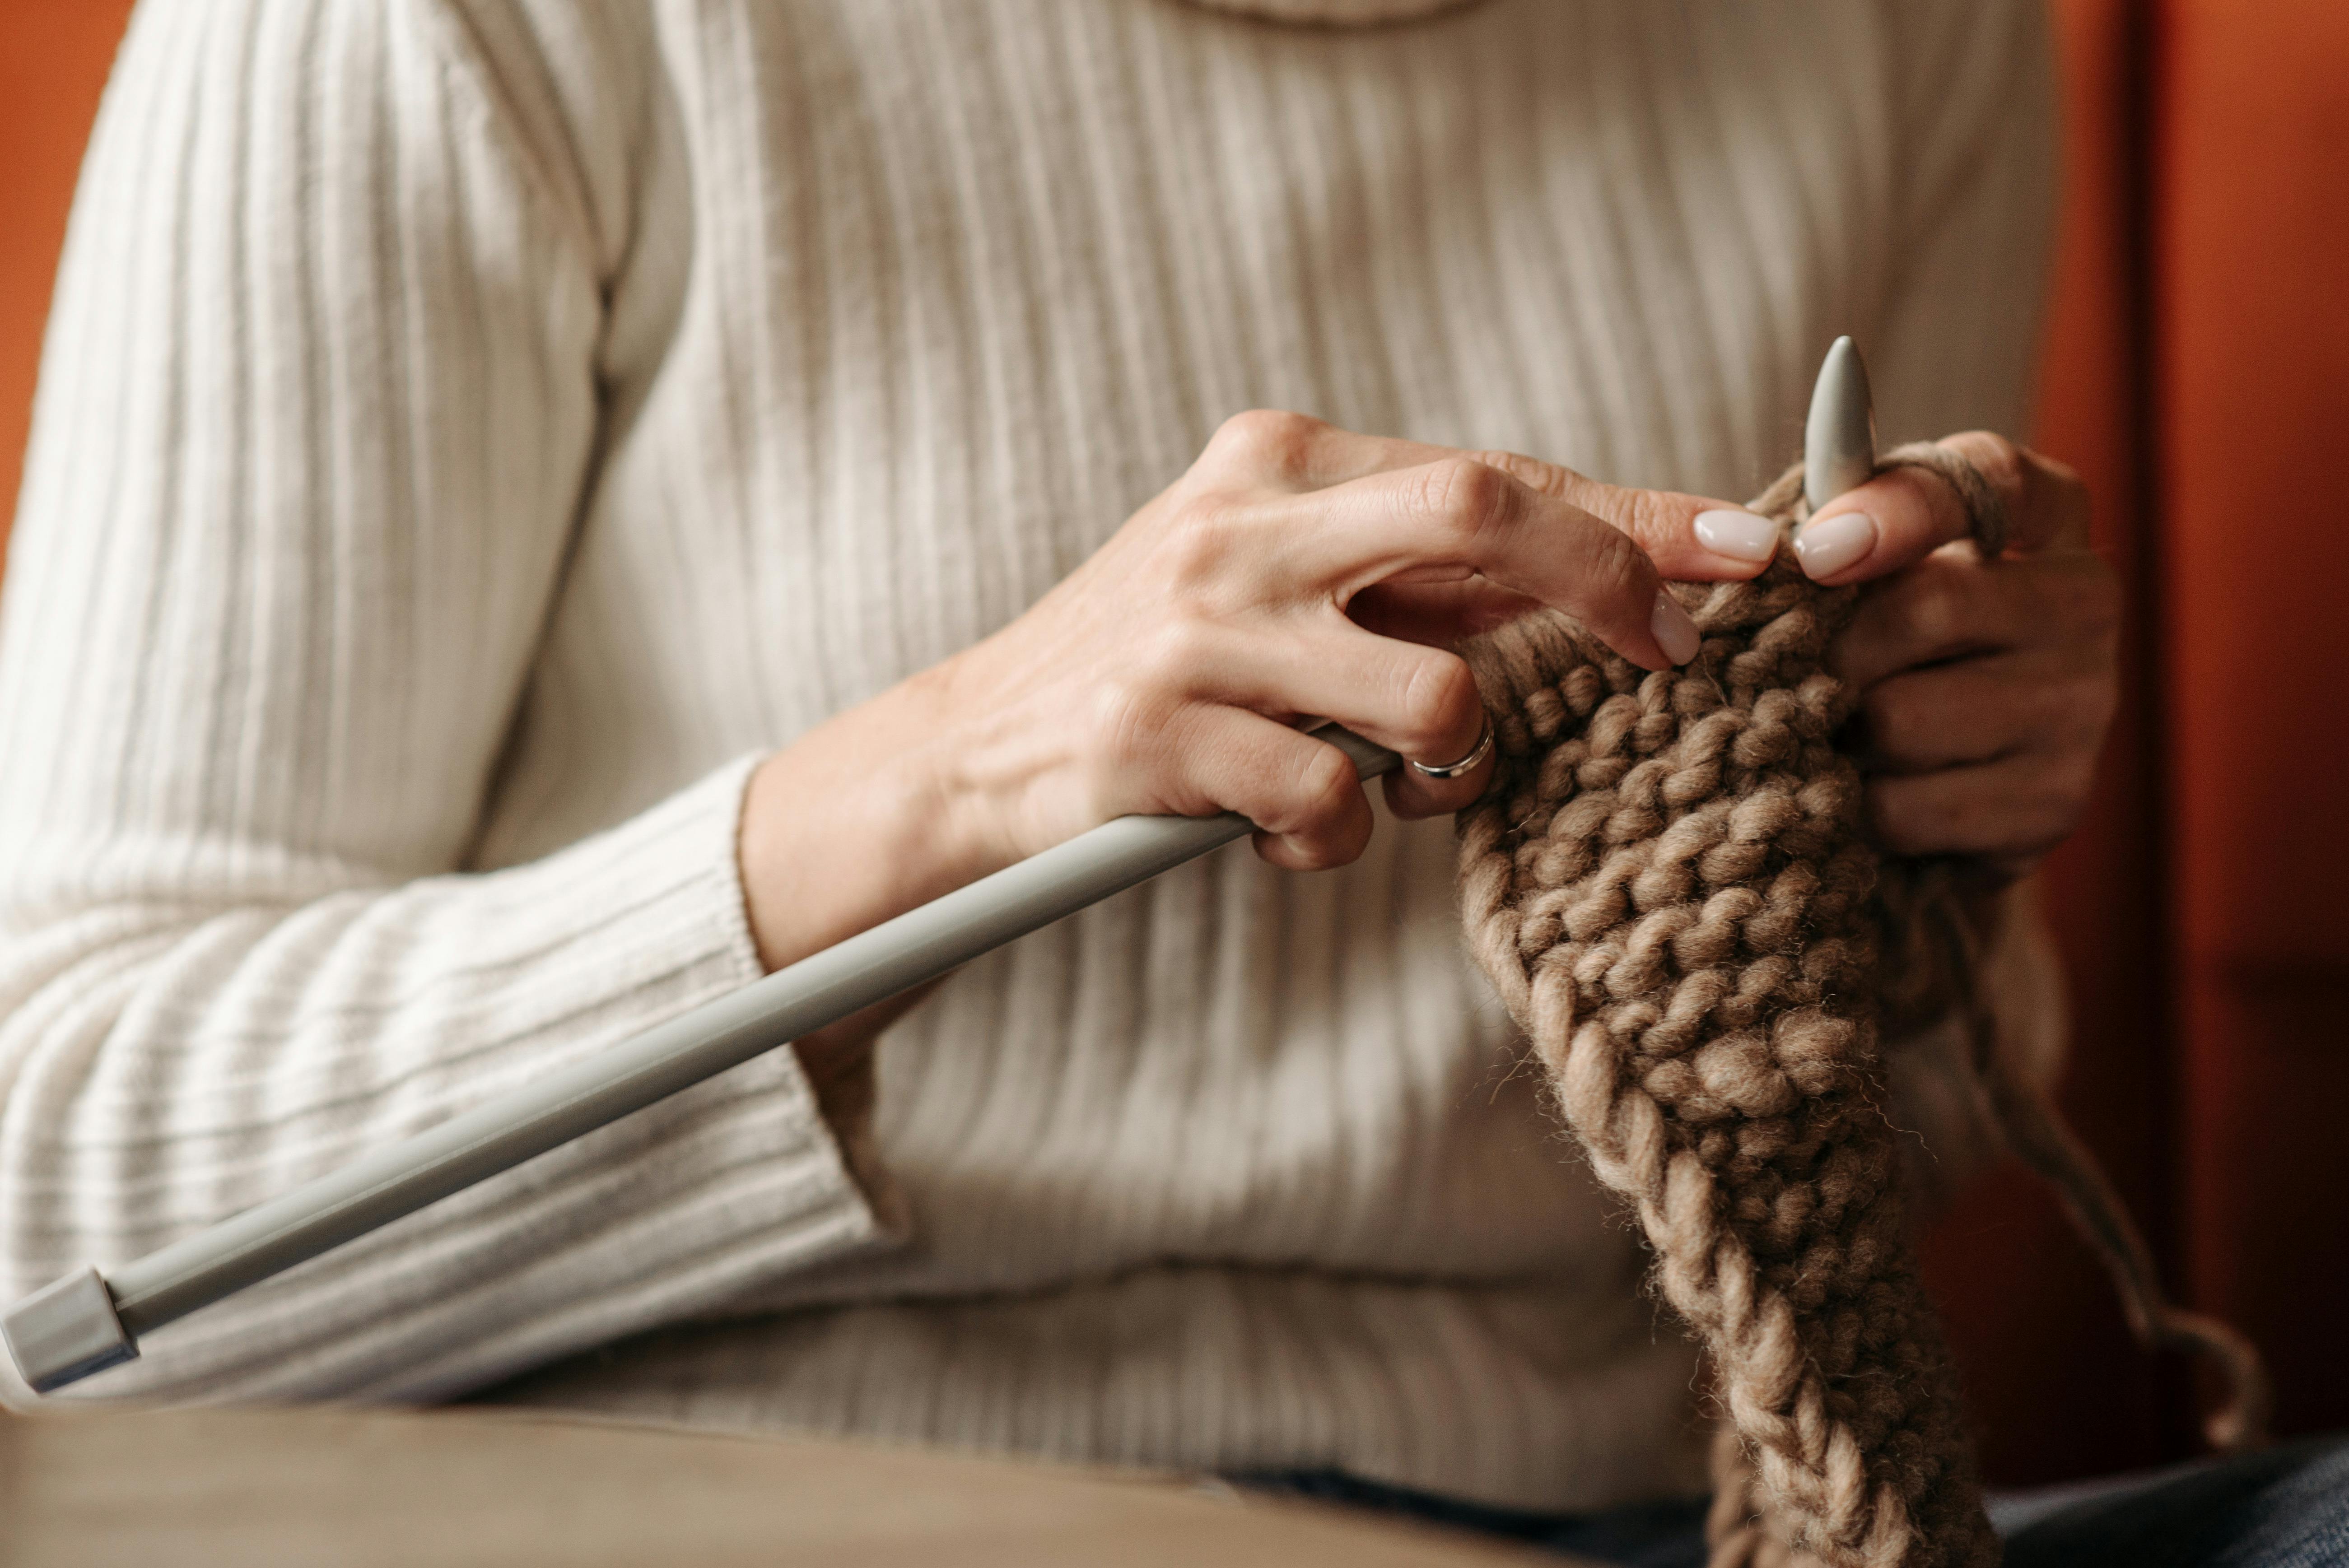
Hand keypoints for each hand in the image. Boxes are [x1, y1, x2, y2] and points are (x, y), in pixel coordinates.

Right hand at [739, 410, 1777, 975]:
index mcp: (1277, 460)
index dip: (1635, 513)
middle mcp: (1239, 524)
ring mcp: (1197, 629)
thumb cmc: (1164, 666)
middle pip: (1481, 515)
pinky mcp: (1158, 738)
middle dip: (1606, 580)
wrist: (976, 752)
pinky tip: (1282, 830)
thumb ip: (1415, 570)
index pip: (1492, 469)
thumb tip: (1616, 572)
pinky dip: (1336, 840)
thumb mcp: (1278, 578)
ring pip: (1433, 696)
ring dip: (1450, 766)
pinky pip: (1332, 806)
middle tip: (1663, 655)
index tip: (1748, 553)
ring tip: (1390, 782)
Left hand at [1790, 431, 2119, 880]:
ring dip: (1837, 731)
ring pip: (1903, 718)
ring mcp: (2083, 706)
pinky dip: (1856, 804)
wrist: (1941, 768)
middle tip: (1786, 669)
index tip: (1816, 551)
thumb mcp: (1869, 555)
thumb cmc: (1887, 632)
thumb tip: (1804, 547)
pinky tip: (1855, 787)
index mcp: (2048, 513)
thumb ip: (1840, 521)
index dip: (1898, 511)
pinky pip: (1907, 806)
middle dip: (1835, 646)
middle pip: (1932, 607)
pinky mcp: (2052, 804)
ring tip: (1829, 728)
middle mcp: (2086, 600)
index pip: (1988, 480)